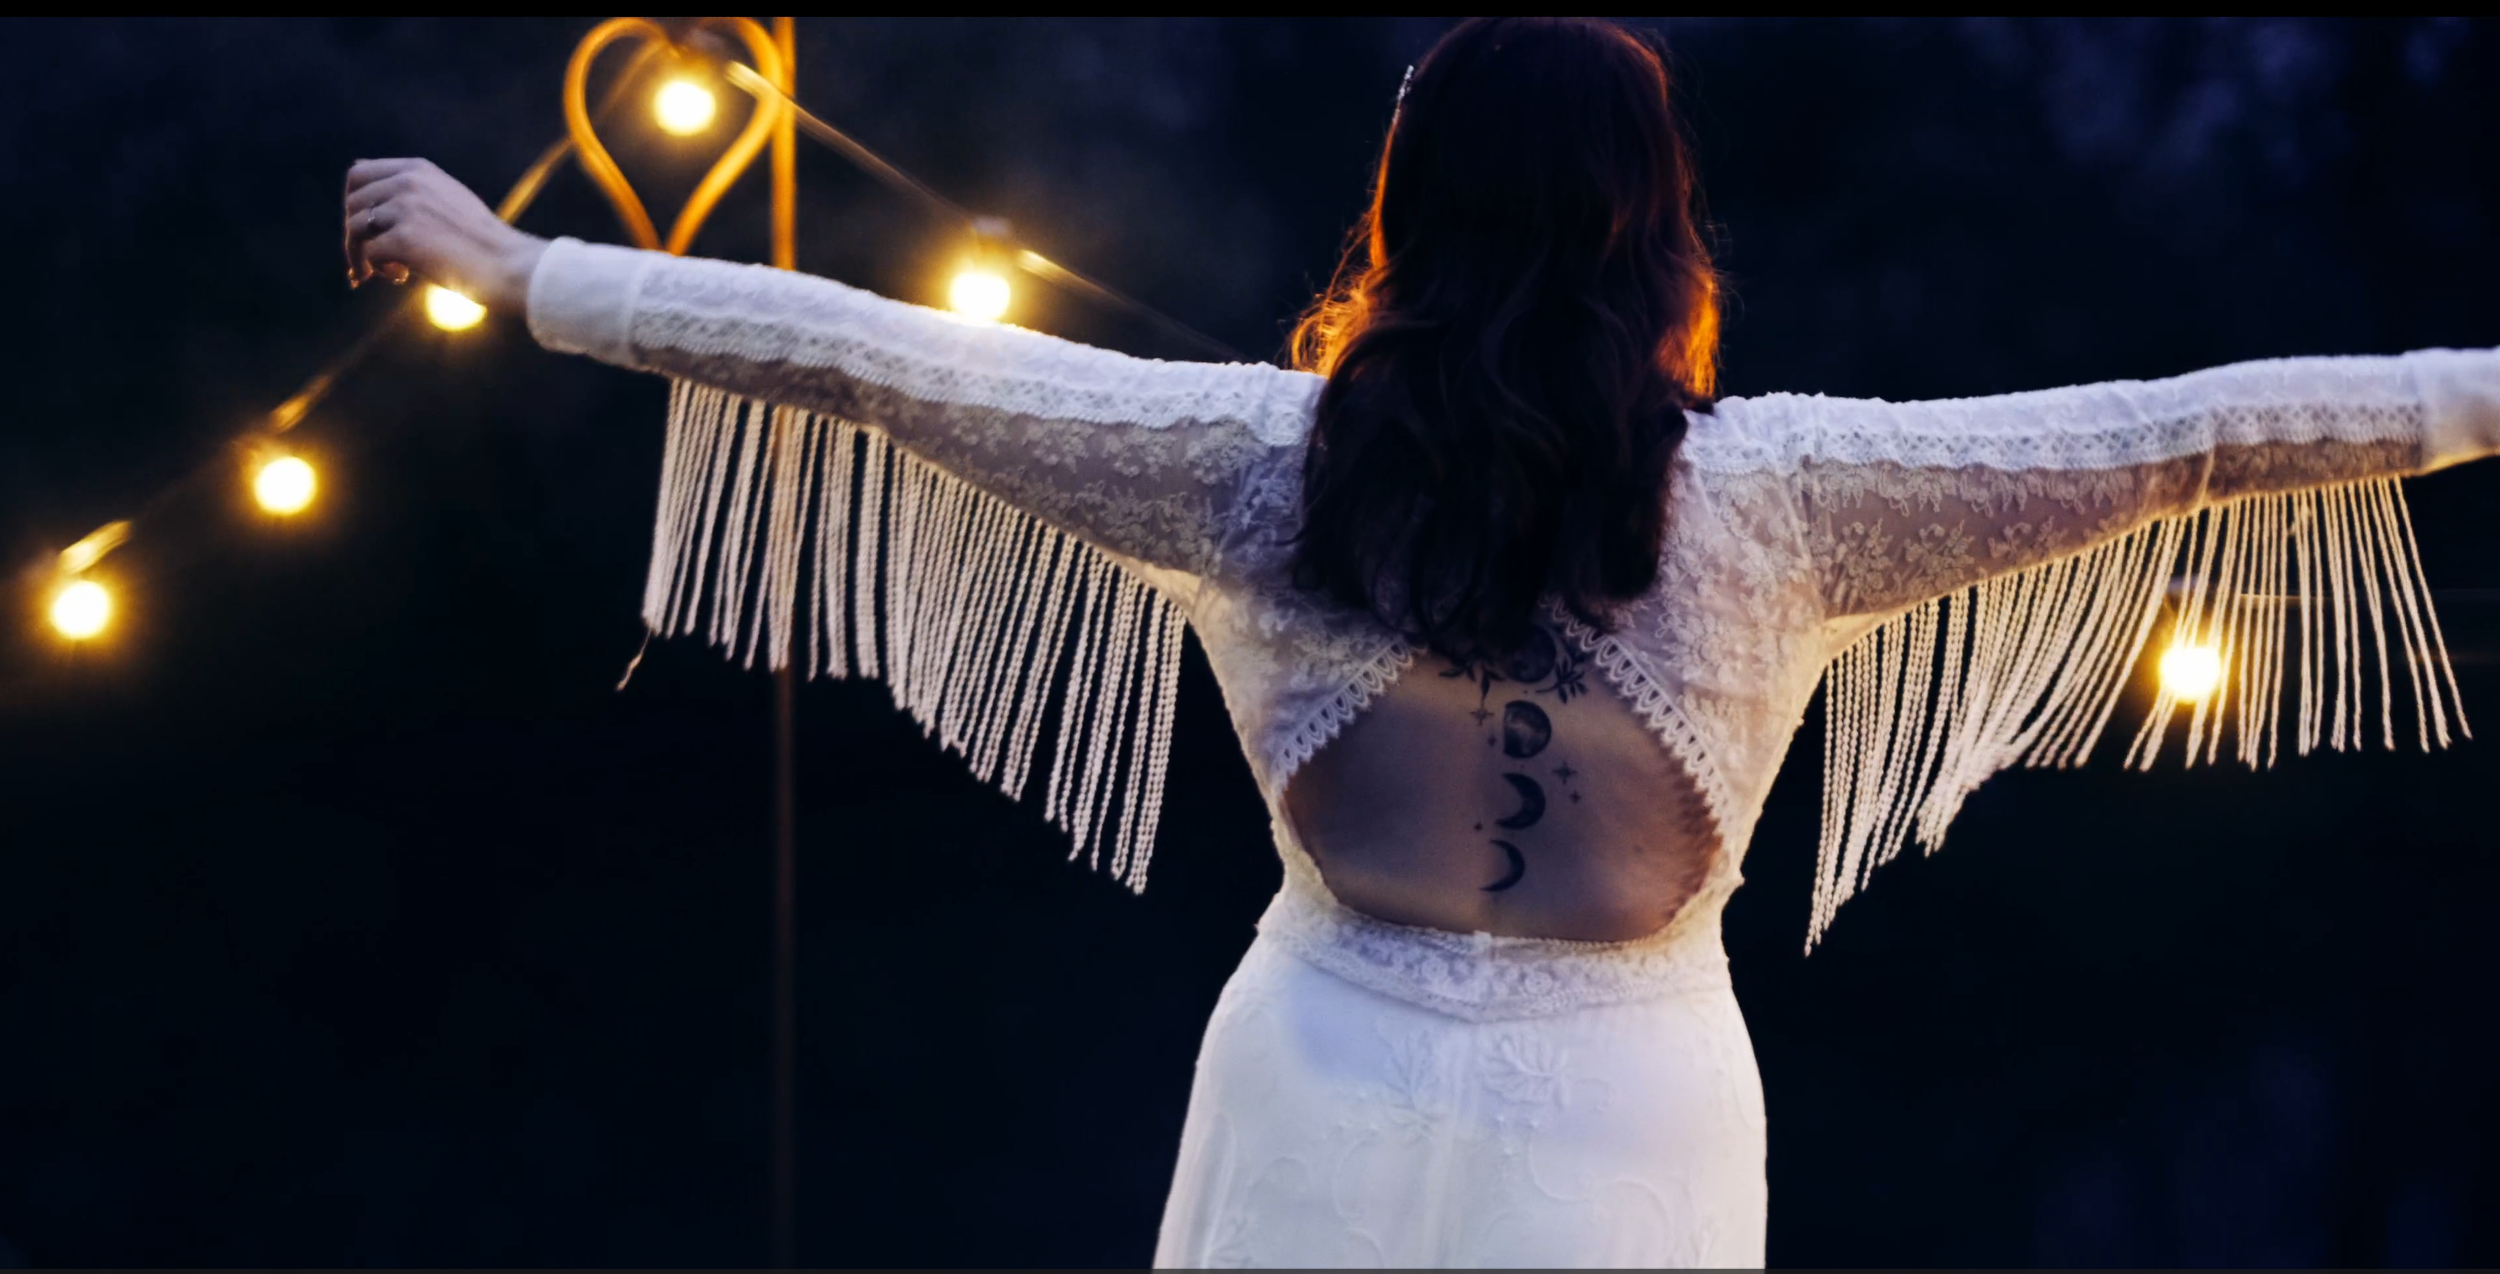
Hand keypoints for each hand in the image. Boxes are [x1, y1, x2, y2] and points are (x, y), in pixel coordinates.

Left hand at [343, 158, 546, 312]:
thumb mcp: (447, 198)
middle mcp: (408, 182)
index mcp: (418, 170)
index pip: (359, 174)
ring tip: (387, 272)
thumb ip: (411, 187)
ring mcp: (405, 209)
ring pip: (354, 228)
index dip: (353, 202)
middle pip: (352, 202)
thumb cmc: (482, 241)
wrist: (509, 266)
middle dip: (352, 232)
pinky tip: (401, 276)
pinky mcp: (404, 238)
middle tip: (368, 257)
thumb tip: (364, 170)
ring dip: (361, 255)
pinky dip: (377, 269)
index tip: (363, 227)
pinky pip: (369, 253)